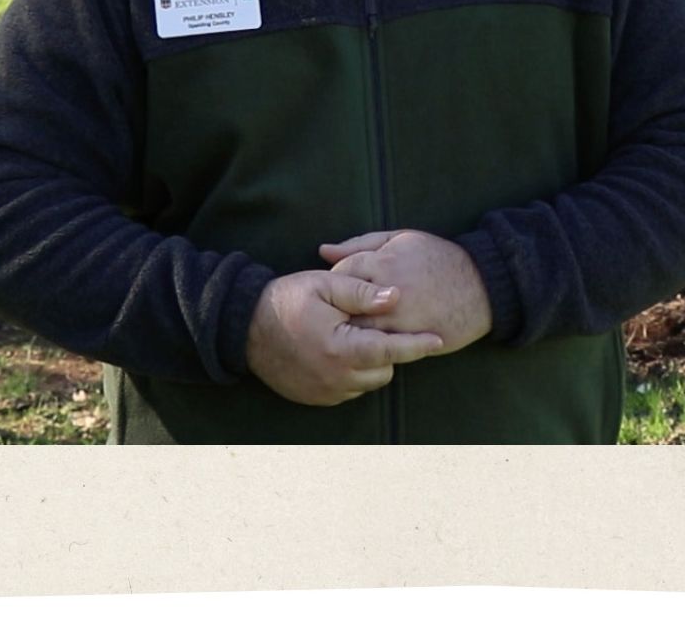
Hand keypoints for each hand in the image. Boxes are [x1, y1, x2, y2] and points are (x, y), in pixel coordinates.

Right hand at [244, 270, 443, 405]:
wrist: (245, 328)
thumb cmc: (286, 300)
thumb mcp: (324, 285)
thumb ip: (362, 292)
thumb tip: (396, 297)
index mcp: (341, 348)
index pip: (391, 350)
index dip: (417, 344)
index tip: (438, 339)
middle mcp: (336, 377)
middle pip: (384, 370)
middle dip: (387, 349)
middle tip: (375, 325)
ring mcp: (326, 392)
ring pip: (368, 381)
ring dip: (370, 362)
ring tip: (354, 335)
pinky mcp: (317, 399)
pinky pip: (349, 389)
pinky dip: (352, 373)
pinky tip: (339, 351)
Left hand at [320, 230, 492, 355]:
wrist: (482, 285)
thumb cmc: (436, 258)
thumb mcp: (399, 240)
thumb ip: (359, 244)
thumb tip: (323, 252)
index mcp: (383, 262)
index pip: (339, 276)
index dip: (333, 286)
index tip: (334, 293)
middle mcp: (389, 291)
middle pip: (345, 308)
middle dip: (336, 313)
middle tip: (332, 317)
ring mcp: (401, 319)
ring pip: (360, 332)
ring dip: (351, 333)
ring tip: (345, 333)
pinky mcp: (413, 340)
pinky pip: (382, 348)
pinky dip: (371, 347)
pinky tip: (368, 344)